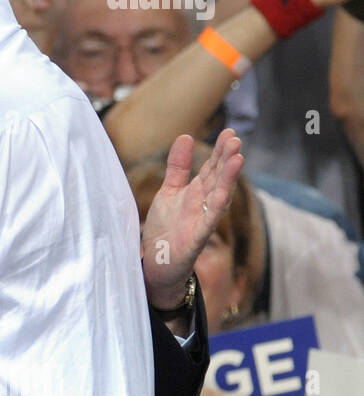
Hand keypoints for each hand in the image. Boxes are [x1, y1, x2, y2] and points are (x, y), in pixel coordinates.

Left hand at [141, 129, 242, 309]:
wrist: (157, 263)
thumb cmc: (165, 228)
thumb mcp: (169, 191)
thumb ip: (178, 166)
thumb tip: (186, 136)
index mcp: (196, 192)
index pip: (211, 168)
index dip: (219, 151)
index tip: (229, 131)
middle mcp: (203, 205)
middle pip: (217, 178)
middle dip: (226, 159)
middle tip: (235, 139)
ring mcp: (202, 221)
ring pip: (219, 196)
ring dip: (228, 179)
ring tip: (238, 158)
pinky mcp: (196, 238)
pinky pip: (209, 221)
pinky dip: (216, 206)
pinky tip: (223, 193)